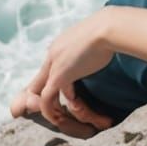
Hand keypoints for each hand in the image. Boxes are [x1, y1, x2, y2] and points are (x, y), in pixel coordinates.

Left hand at [10, 8, 118, 135]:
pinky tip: (59, 116)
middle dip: (41, 97)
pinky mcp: (58, 76)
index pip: (49, 68)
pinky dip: (50, 110)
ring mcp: (53, 64)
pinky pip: (46, 99)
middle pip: (38, 80)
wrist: (107, 28)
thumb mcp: (94, 40)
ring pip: (39, 91)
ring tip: (60, 117)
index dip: (55, 83)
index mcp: (60, 44)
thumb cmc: (108, 32)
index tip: (68, 94)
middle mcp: (52, 54)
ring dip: (48, 107)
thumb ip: (88, 50)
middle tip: (55, 111)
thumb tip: (99, 53)